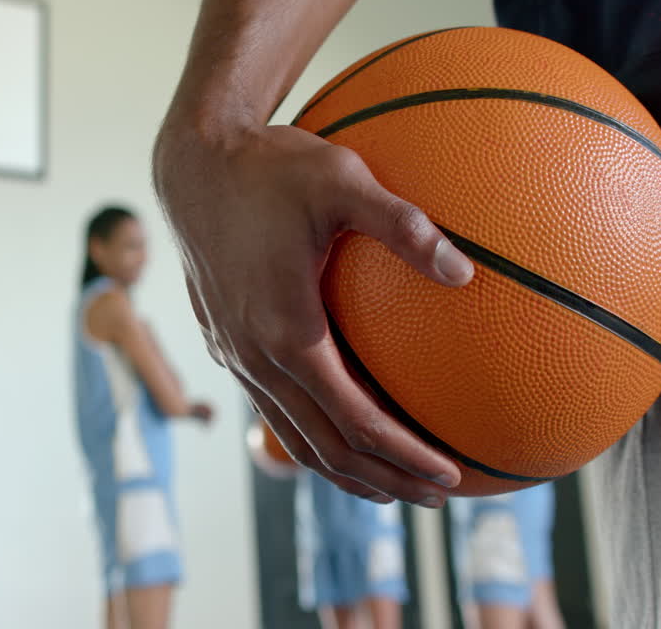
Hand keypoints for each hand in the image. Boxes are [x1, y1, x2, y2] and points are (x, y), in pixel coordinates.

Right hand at [154, 121, 473, 505]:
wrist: (194, 163)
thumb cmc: (270, 167)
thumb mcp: (343, 181)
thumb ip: (405, 226)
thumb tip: (466, 272)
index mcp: (286, 332)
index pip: (355, 421)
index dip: (404, 456)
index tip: (448, 475)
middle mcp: (256, 357)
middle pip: (325, 448)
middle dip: (383, 480)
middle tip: (436, 498)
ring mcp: (236, 355)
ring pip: (294, 437)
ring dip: (345, 470)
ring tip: (392, 486)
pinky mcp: (227, 343)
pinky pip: (274, 410)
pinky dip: (312, 437)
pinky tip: (338, 429)